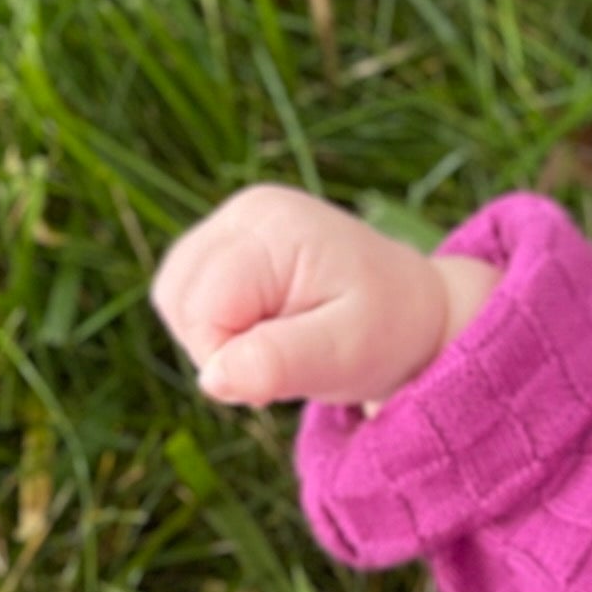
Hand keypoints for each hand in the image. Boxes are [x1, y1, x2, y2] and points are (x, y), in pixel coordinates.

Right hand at [151, 185, 495, 409]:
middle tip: (289, 356)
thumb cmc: (388, 332)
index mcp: (273, 227)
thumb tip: (212, 379)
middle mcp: (245, 211)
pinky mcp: (227, 242)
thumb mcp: (346, 354)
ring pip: (175, 297)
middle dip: (220, 347)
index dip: (229, 357)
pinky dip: (219, 325)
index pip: (203, 308)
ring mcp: (233, 221)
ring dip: (218, 338)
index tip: (289, 367)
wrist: (416, 310)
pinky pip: (188, 294)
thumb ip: (281, 363)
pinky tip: (267, 327)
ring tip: (283, 340)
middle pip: (178, 297)